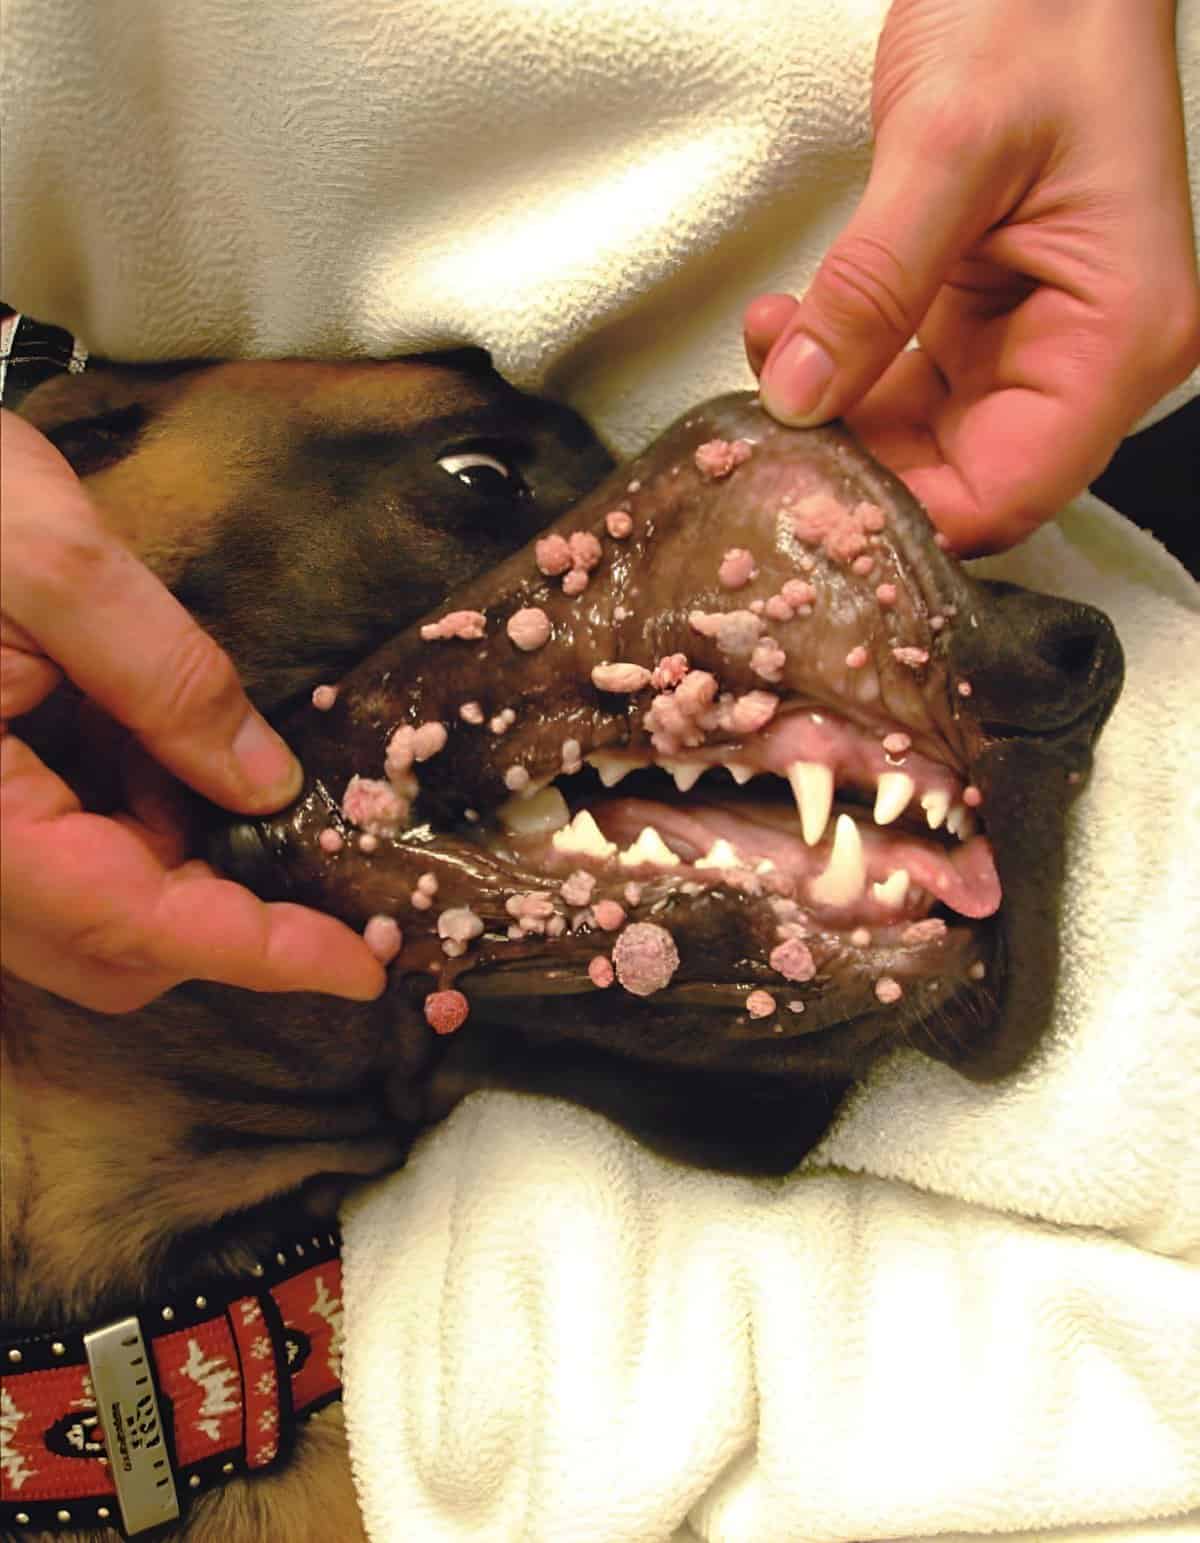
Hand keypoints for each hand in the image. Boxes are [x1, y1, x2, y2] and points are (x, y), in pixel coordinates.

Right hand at [1, 410, 385, 1010]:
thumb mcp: (57, 566)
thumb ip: (168, 681)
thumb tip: (270, 787)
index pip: (130, 921)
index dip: (257, 950)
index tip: (361, 967)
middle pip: (110, 952)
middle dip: (223, 922)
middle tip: (319, 865)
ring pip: (91, 918)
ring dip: (182, 871)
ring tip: (222, 771)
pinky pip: (67, 865)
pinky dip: (137, 831)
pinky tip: (158, 755)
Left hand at [745, 0, 1199, 553]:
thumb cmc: (1042, 15)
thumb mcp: (947, 145)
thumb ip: (871, 283)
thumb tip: (803, 395)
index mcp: (1118, 335)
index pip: (1007, 492)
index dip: (903, 518)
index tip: (806, 502)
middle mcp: (1089, 354)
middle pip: (960, 479)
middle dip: (852, 463)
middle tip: (762, 436)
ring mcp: (1039, 339)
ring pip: (921, 439)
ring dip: (831, 413)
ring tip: (771, 348)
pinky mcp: (988, 318)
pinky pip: (905, 384)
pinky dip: (840, 368)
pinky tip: (789, 329)